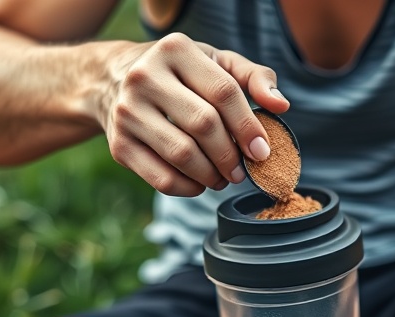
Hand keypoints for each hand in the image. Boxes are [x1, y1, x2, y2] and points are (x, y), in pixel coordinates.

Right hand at [99, 33, 288, 196]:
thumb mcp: (215, 62)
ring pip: (183, 155)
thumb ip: (253, 78)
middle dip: (231, 155)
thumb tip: (281, 105)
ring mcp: (127, 112)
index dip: (248, 126)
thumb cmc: (179, 73)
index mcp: (175, 49)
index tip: (262, 151)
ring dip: (213, 175)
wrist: (113, 80)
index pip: (223, 92)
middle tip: (242, 170)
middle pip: (204, 125)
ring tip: (224, 177)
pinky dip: (189, 188)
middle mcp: (145, 77)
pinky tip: (200, 182)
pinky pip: (162, 179)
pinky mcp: (119, 145)